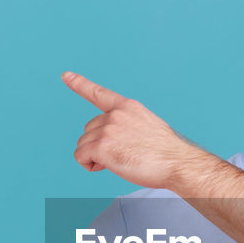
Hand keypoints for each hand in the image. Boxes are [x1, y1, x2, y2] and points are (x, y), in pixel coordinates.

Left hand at [61, 71, 202, 190]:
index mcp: (128, 107)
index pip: (99, 93)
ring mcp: (108, 129)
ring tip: (119, 161)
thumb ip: (128, 127)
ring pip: (83, 144)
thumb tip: (116, 142)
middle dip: (98, 144)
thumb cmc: (167, 153)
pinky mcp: (102, 146)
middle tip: (121, 155)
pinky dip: (88, 165)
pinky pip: (81, 156)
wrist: (177, 163)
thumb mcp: (148, 128)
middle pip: (88, 130)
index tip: (66, 75)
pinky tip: (105, 166)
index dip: (80, 84)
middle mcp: (116, 114)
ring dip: (94, 156)